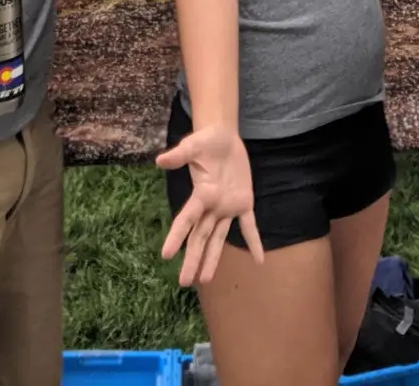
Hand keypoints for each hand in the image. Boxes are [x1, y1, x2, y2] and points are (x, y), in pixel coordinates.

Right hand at [155, 124, 264, 285]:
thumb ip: (180, 155)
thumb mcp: (194, 145)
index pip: (186, 219)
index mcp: (200, 194)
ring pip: (218, 238)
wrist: (223, 137)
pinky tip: (259, 260)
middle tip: (184, 282)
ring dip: (213, 258)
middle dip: (193, 259)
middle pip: (200, 237)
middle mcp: (211, 206)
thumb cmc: (206, 141)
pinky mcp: (243, 202)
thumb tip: (159, 160)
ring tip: (205, 280)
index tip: (166, 255)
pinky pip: (248, 226)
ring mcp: (227, 207)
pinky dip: (254, 242)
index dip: (176, 236)